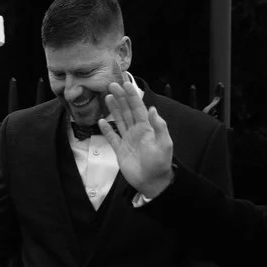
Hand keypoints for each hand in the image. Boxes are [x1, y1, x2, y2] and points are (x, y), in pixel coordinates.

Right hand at [101, 73, 175, 198]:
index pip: (138, 107)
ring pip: (119, 120)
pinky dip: (107, 130)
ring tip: (107, 97)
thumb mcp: (164, 144)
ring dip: (114, 109)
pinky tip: (102, 121)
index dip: (132, 95)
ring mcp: (128, 140)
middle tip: (111, 85)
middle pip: (127, 111)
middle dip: (120, 98)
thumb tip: (152, 109)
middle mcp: (136, 131)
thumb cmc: (160, 163)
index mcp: (147, 128)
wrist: (152, 182)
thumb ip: (159, 126)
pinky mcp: (120, 151)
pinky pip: (112, 138)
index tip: (125, 84)